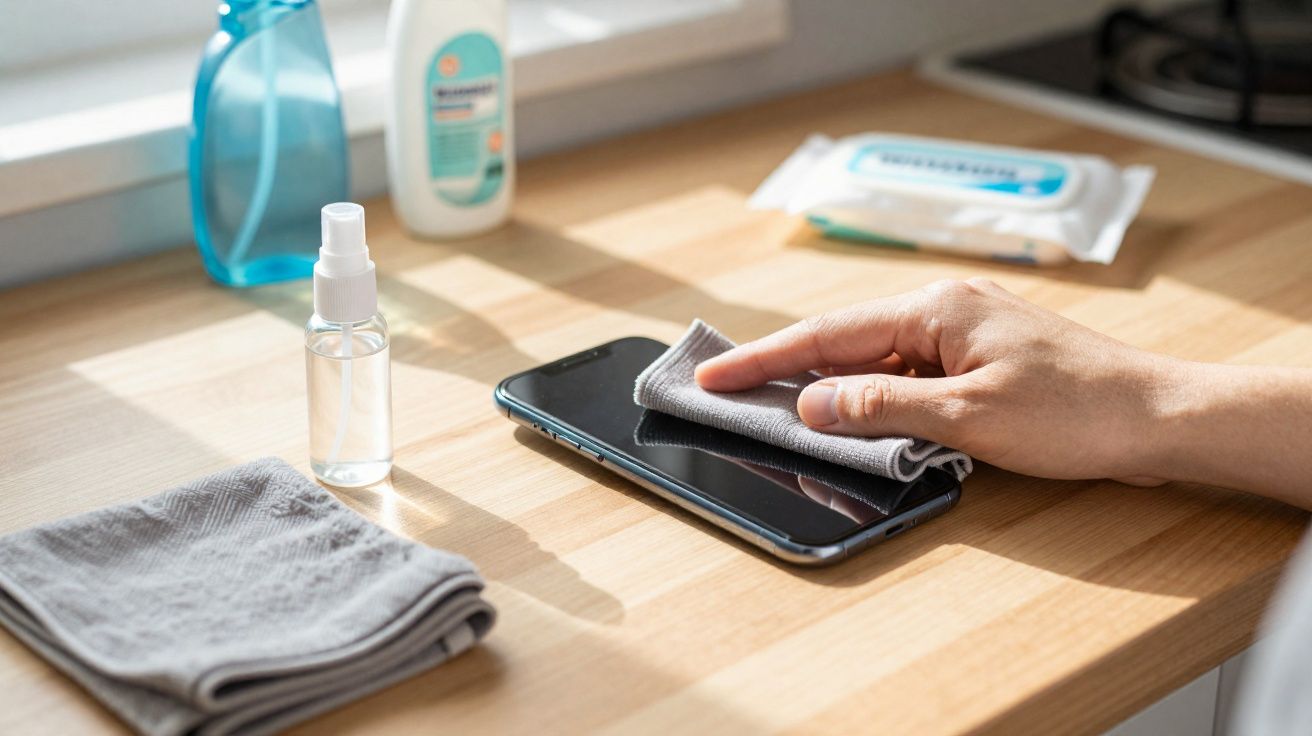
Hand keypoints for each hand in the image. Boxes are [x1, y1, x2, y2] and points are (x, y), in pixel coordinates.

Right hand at [695, 279, 1181, 484]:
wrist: (1158, 418)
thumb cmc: (1076, 411)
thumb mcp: (966, 416)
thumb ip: (881, 406)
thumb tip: (814, 403)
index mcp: (935, 307)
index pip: (828, 334)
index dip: (765, 359)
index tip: (716, 376)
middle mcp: (945, 309)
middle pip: (846, 342)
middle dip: (788, 370)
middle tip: (732, 394)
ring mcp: (964, 332)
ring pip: (876, 362)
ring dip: (835, 392)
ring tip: (782, 416)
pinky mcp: (980, 359)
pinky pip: (909, 375)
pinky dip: (877, 401)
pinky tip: (859, 424)